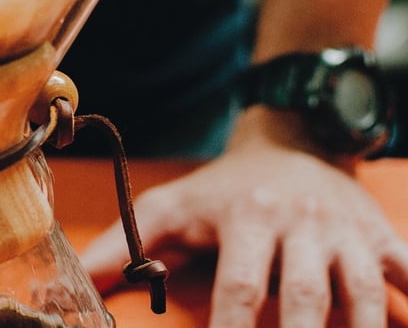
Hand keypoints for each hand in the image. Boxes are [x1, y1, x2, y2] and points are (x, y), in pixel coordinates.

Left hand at [80, 107, 407, 326]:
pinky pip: (407, 272)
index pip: (242, 288)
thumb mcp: (171, 206)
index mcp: (247, 217)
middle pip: (308, 300)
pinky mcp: (379, 235)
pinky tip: (405, 324)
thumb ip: (126, 242)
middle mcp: (301, 222)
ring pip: (362, 295)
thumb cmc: (224, 188)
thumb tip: (80, 278)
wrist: (289, 144)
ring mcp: (346, 230)